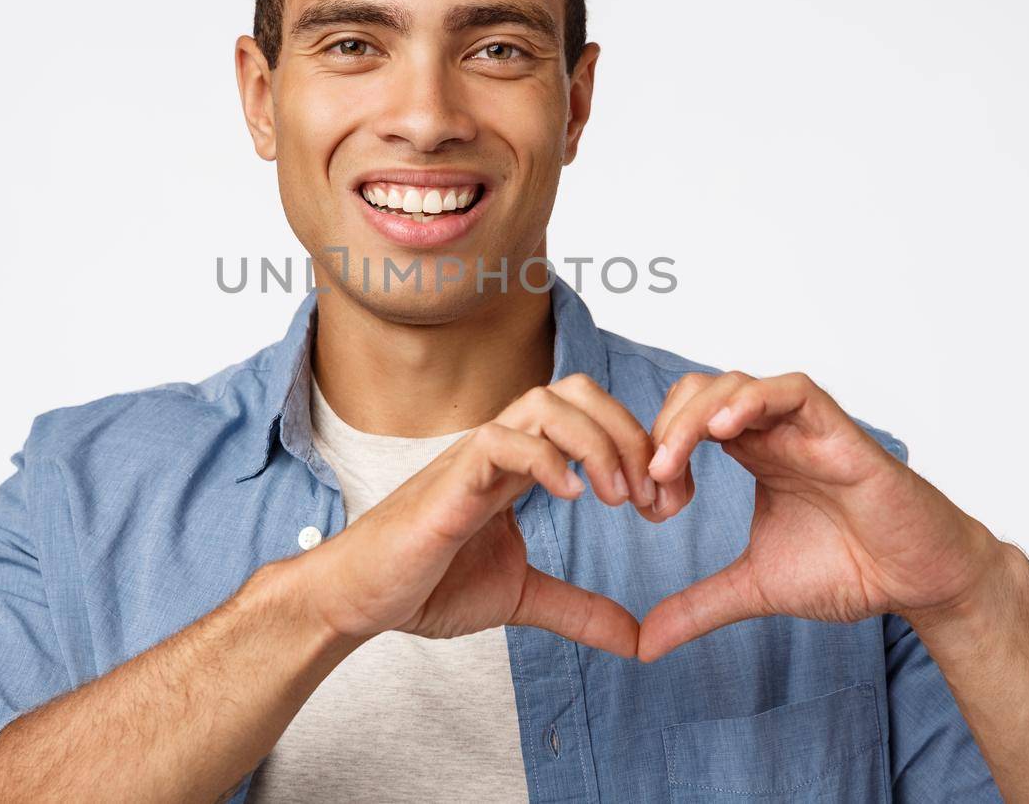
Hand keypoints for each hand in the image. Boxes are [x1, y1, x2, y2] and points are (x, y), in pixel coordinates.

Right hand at [296, 373, 661, 657]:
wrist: (362, 598)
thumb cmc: (427, 584)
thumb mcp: (523, 597)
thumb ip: (578, 609)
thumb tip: (636, 638)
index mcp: (522, 465)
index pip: (591, 417)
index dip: (639, 447)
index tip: (666, 503)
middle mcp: (503, 448)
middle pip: (577, 391)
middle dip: (629, 432)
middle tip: (651, 495)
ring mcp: (476, 457)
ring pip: (545, 401)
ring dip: (596, 442)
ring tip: (618, 498)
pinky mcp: (451, 480)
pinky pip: (503, 440)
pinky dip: (547, 460)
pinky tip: (573, 499)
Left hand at [637, 370, 1003, 661]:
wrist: (917, 580)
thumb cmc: (850, 568)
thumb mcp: (755, 587)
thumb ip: (699, 606)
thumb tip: (644, 644)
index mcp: (753, 454)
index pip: (685, 421)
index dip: (656, 449)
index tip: (646, 500)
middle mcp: (774, 432)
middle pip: (699, 393)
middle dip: (664, 428)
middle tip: (652, 481)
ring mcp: (805, 428)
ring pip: (736, 384)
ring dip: (694, 415)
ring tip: (671, 461)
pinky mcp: (839, 433)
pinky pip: (792, 390)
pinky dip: (753, 399)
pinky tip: (723, 428)